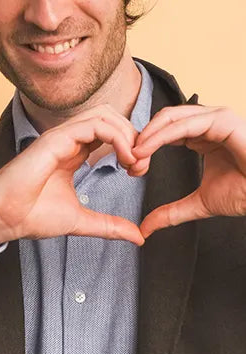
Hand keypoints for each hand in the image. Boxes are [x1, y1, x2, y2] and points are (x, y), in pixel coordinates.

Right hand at [0, 103, 145, 250]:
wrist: (4, 218)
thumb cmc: (31, 216)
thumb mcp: (81, 220)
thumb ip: (109, 225)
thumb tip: (138, 237)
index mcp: (72, 154)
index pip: (109, 134)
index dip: (130, 147)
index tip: (138, 171)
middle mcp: (67, 141)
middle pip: (111, 117)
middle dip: (134, 136)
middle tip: (140, 164)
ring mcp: (61, 137)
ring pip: (105, 115)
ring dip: (128, 134)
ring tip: (134, 160)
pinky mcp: (56, 139)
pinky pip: (95, 125)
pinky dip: (117, 137)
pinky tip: (124, 158)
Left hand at [130, 104, 245, 238]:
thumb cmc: (244, 194)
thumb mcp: (198, 204)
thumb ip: (170, 213)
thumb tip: (144, 229)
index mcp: (203, 136)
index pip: (165, 130)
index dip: (145, 145)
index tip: (129, 166)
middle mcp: (210, 123)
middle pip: (165, 120)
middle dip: (143, 138)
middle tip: (126, 159)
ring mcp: (219, 119)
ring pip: (173, 117)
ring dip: (149, 135)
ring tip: (133, 154)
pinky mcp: (226, 122)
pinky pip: (187, 123)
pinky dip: (163, 134)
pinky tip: (146, 148)